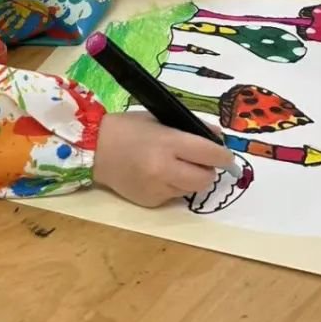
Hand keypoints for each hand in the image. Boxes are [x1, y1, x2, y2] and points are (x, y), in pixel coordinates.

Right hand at [92, 111, 234, 207]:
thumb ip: (190, 127)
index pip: (209, 154)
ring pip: (191, 190)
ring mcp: (157, 188)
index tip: (226, 155)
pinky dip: (173, 187)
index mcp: (168, 143)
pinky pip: (173, 196)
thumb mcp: (160, 119)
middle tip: (200, 161)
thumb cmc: (128, 128)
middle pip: (205, 179)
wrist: (94, 149)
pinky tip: (158, 175)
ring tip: (176, 166)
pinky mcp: (150, 202)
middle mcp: (165, 169)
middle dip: (208, 170)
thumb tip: (217, 138)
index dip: (223, 156)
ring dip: (191, 179)